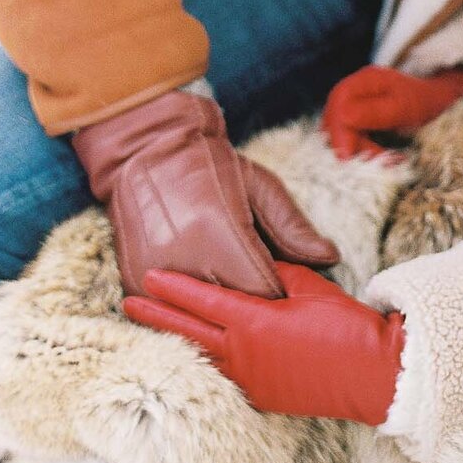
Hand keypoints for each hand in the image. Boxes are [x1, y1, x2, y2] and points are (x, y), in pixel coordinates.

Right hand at [72, 90, 339, 297]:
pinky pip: (173, 310)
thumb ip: (293, 227)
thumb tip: (330, 257)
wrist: (149, 148)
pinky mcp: (131, 279)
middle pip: (232, 309)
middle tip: (262, 279)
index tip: (287, 281)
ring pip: (202, 314)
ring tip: (233, 279)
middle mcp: (180, 255)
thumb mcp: (260, 186)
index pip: (261, 290)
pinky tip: (204, 280)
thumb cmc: (212, 165)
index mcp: (216, 228)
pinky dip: (193, 303)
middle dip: (254, 301)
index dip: (280, 290)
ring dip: (222, 305)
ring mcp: (150, 271)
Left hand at [123, 260, 404, 424]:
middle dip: (157, 315)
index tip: (150, 276)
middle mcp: (242, 352)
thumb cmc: (344, 325)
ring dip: (176, 339)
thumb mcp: (309, 286)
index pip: (202, 299)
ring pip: (200, 355)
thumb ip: (276, 273)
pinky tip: (194, 354)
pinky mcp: (262, 395)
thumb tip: (257, 265)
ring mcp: (250, 377)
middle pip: (189, 330)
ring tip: (152, 327)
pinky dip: (203, 360)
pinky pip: (222, 374)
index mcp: (252, 320)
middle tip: (129, 302)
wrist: (370, 373)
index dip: (174, 287)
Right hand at [321, 64, 462, 161]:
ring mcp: (356, 101)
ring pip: (341, 129)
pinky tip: (378, 155)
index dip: (339, 132)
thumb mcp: (403, 108)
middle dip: (349, 143)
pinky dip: (361, 148)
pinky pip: (350, 134)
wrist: (438, 99)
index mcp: (366, 80)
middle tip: (372, 160)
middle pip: (335, 117)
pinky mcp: (359, 115)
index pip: (338, 104)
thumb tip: (342, 118)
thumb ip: (374, 112)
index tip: (348, 157)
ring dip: (357, 148)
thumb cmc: (424, 102)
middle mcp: (356, 88)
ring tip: (382, 158)